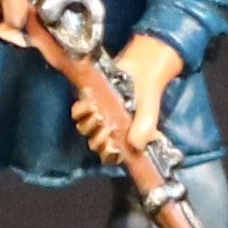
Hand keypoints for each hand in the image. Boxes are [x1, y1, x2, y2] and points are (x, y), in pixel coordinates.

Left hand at [70, 33, 187, 156]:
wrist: (142, 70)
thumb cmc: (147, 96)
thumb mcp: (150, 115)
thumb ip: (145, 130)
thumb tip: (135, 146)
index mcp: (122, 139)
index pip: (110, 156)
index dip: (109, 154)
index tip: (114, 146)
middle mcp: (107, 130)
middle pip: (94, 144)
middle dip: (100, 138)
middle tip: (110, 126)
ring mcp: (97, 116)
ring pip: (84, 129)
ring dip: (90, 123)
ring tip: (100, 112)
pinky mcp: (89, 101)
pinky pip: (77, 112)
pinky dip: (81, 109)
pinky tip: (92, 101)